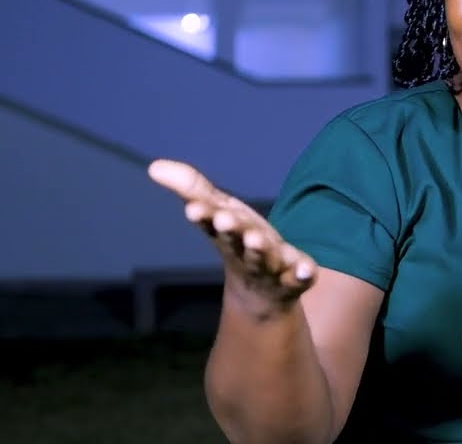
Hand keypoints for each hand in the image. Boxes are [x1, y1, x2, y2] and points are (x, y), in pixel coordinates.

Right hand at [148, 159, 316, 316]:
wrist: (261, 295)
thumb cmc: (237, 243)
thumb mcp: (218, 211)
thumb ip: (193, 189)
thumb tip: (154, 166)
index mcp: (227, 234)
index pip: (211, 222)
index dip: (204, 215)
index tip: (193, 208)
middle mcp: (246, 251)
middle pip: (237, 241)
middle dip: (232, 230)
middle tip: (224, 220)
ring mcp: (272, 268)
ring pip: (266, 259)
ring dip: (260, 250)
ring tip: (256, 239)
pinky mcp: (297, 279)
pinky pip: (301, 278)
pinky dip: (303, 275)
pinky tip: (307, 270)